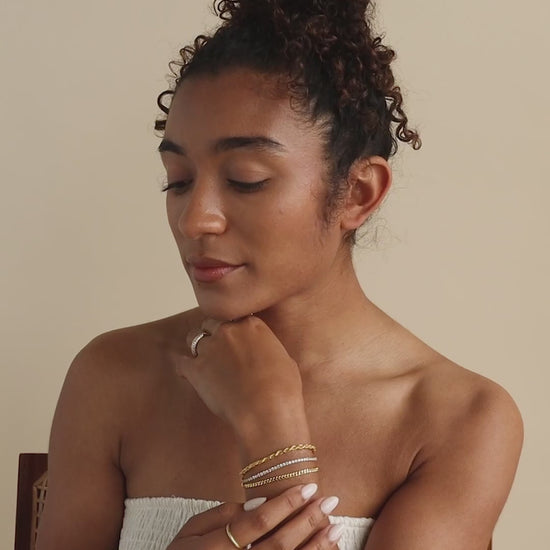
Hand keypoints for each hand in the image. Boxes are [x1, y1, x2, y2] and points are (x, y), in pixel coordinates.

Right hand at [166, 484, 342, 549]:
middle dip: (307, 521)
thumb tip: (256, 504)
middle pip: (279, 543)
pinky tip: (326, 549)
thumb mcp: (190, 531)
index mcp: (217, 546)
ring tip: (335, 526)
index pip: (259, 521)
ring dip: (315, 546)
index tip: (308, 486)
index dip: (286, 503)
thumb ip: (219, 515)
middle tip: (329, 501)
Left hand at [176, 315, 304, 427]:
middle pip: (212, 323)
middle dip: (214, 334)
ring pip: (195, 338)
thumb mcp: (285, 360)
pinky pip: (182, 362)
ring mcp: (210, 348)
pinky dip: (184, 367)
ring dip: (198, 347)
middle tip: (218, 349)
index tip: (235, 337)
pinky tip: (186, 372)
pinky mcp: (196, 369)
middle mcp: (228, 330)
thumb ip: (268, 349)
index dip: (234, 329)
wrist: (266, 409)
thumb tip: (265, 355)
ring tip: (204, 360)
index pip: (236, 317)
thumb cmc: (282, 388)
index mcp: (251, 324)